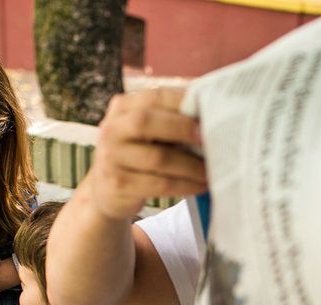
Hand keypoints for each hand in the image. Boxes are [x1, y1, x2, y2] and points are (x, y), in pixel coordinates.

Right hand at [85, 88, 206, 220]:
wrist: (108, 191)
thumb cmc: (139, 155)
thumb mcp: (147, 132)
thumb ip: (170, 119)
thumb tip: (212, 113)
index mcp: (122, 107)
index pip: (154, 97)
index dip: (182, 103)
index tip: (208, 110)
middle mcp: (112, 129)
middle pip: (146, 122)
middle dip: (182, 128)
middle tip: (208, 139)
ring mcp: (111, 158)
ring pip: (158, 158)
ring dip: (191, 165)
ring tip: (211, 170)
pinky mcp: (119, 184)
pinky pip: (160, 184)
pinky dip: (186, 185)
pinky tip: (201, 186)